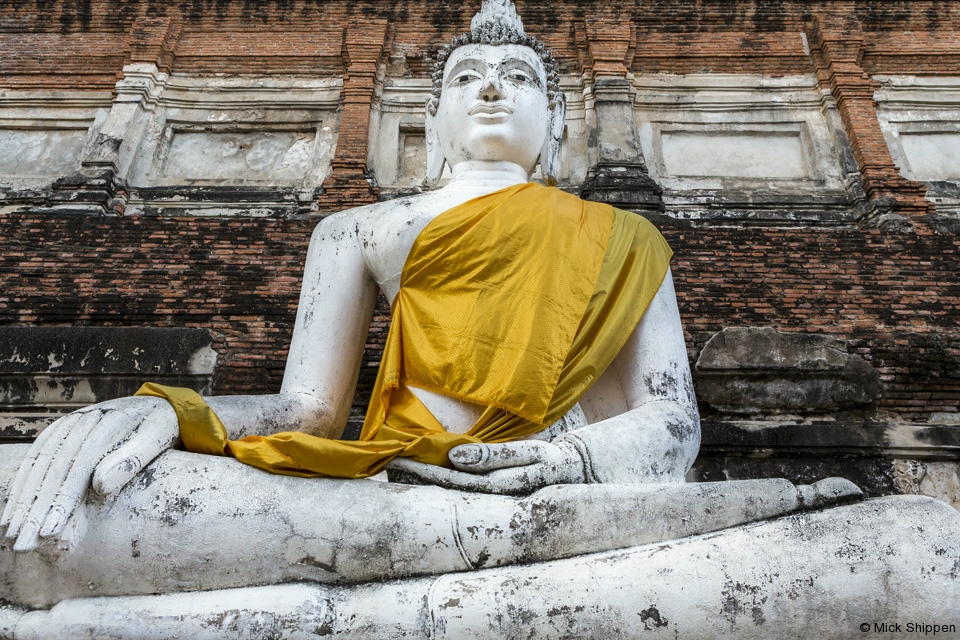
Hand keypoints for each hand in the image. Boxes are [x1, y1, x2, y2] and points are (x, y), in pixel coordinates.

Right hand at [1, 396, 178, 551]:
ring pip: (40, 462)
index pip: (78, 465)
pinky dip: (24, 481)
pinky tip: (14, 505)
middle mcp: (84, 420)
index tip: (50, 530)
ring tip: (12, 531)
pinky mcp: (64, 428)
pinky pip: (38, 455)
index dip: (62, 499)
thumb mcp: (158, 439)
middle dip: (35, 507)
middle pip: (53, 466)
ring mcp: (71, 422)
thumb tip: (99, 485)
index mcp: (109, 422)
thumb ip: (132, 460)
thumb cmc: (161, 427)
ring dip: (23, 498)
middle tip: (23, 542)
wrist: (160, 404)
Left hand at [386, 440, 585, 494]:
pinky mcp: (495, 495)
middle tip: (387, 465)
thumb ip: (494, 456)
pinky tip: (423, 476)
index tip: (399, 460)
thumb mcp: (533, 455)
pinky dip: (440, 483)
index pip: (453, 482)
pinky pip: (462, 490)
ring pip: (451, 494)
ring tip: (395, 471)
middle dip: (416, 479)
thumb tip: (454, 456)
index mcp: (499, 490)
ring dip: (423, 483)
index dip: (424, 471)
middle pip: (446, 492)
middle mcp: (492, 500)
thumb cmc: (558, 462)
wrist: (581, 475)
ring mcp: (493, 501)